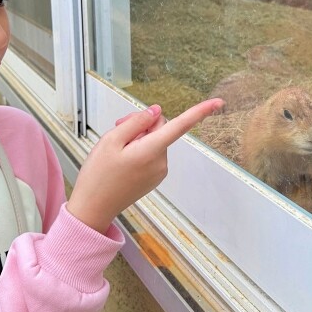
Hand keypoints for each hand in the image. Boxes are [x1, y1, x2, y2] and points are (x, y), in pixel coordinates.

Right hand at [67, 98, 224, 232]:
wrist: (92, 209)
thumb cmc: (98, 175)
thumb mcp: (110, 140)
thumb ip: (136, 122)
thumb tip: (156, 111)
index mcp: (151, 151)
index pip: (180, 126)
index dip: (200, 112)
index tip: (218, 103)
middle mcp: (161, 162)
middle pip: (160, 128)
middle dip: (141, 124)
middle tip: (117, 127)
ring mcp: (159, 172)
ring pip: (155, 141)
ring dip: (138, 138)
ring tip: (116, 149)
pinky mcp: (154, 178)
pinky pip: (152, 154)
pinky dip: (139, 150)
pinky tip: (122, 160)